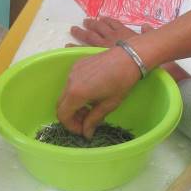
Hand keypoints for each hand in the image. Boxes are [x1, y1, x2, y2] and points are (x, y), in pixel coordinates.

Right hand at [57, 17, 144, 136]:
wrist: (129, 57)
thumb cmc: (121, 82)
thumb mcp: (109, 104)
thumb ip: (93, 120)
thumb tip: (86, 133)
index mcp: (76, 93)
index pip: (63, 115)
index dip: (70, 126)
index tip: (82, 130)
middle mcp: (70, 81)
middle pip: (61, 104)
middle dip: (71, 116)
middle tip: (86, 121)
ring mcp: (72, 71)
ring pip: (65, 93)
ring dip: (74, 104)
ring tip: (90, 107)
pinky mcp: (78, 64)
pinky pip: (71, 82)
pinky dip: (77, 92)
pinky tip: (92, 92)